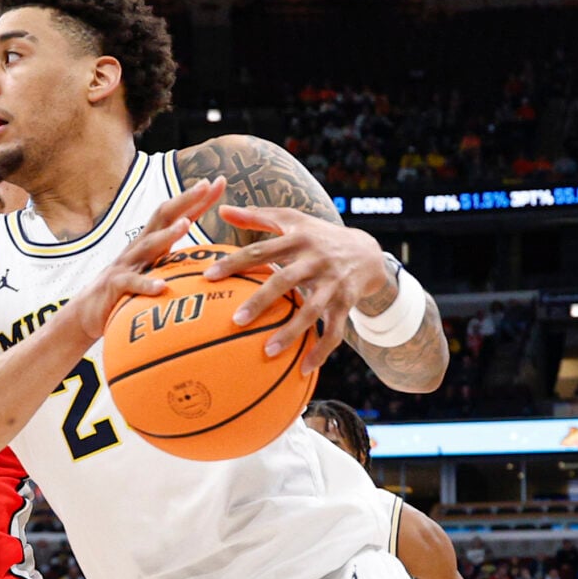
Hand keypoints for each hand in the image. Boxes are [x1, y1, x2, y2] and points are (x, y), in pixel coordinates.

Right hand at [79, 178, 224, 342]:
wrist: (87, 312)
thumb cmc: (127, 292)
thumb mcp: (154, 272)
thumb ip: (176, 263)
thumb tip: (210, 262)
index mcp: (152, 243)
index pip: (178, 214)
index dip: (198, 199)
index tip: (220, 181)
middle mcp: (139, 248)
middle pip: (163, 217)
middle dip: (185, 199)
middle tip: (205, 185)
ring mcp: (127, 265)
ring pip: (148, 245)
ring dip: (167, 234)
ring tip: (186, 224)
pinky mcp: (116, 287)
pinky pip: (132, 285)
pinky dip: (147, 285)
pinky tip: (161, 287)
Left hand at [203, 207, 399, 371]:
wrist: (367, 251)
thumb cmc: (318, 236)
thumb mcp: (293, 221)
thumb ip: (257, 217)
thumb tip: (223, 208)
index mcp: (299, 239)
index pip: (261, 250)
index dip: (235, 262)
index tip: (209, 276)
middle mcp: (316, 260)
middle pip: (285, 281)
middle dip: (261, 301)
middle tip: (236, 321)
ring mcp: (333, 284)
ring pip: (312, 311)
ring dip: (291, 333)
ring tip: (268, 352)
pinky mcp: (346, 303)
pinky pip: (335, 331)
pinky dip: (321, 351)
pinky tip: (303, 370)